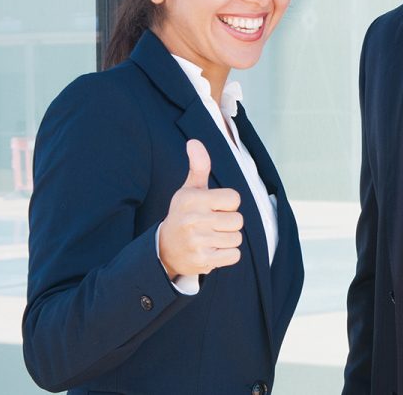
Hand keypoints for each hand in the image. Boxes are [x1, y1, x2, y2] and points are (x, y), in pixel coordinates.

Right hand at [158, 139, 242, 277]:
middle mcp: (193, 219)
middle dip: (229, 223)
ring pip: (236, 238)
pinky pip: (234, 255)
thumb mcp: (189, 189)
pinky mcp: (202, 260)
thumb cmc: (183, 214)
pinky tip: (212, 250)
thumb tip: (194, 142)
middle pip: (238, 220)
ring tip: (211, 237)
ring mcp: (197, 241)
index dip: (228, 203)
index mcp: (193, 198)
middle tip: (212, 224)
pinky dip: (227, 255)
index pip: (234, 198)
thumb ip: (198, 166)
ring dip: (227, 239)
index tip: (214, 207)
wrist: (165, 249)